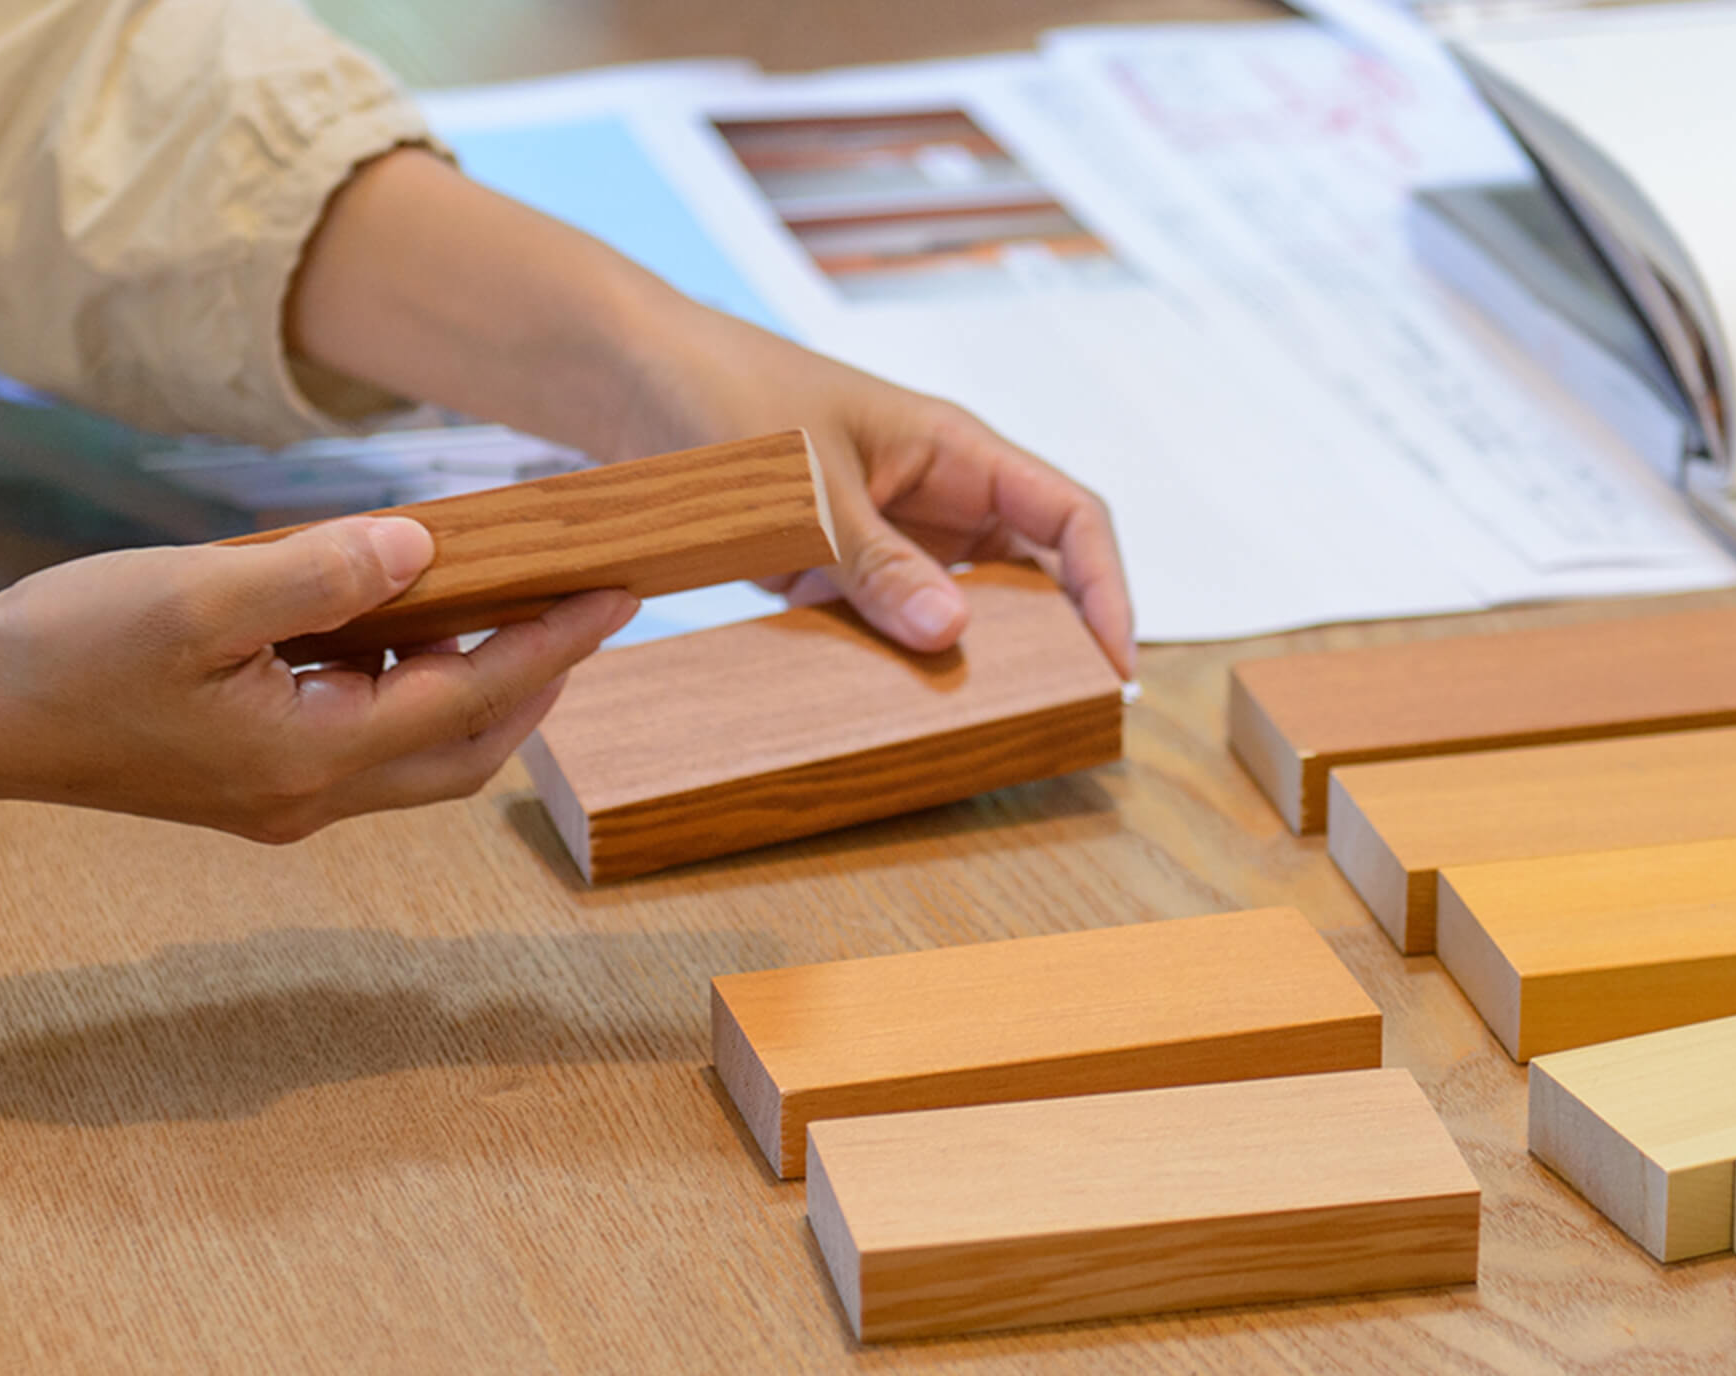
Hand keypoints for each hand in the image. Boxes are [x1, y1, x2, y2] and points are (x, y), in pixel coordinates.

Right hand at [0, 516, 633, 839]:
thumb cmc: (66, 654)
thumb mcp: (199, 595)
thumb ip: (322, 573)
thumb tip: (425, 548)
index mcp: (314, 758)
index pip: (474, 698)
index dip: (555, 646)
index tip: (620, 597)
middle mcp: (311, 796)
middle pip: (468, 747)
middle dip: (538, 681)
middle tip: (588, 607)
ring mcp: (280, 796)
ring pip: (420, 752)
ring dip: (476, 687)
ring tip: (514, 606)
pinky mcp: (250, 778)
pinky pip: (364, 739)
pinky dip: (408, 687)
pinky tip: (408, 625)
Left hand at [287, 150, 1133, 671]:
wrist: (622, 376)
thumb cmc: (721, 393)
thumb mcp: (805, 482)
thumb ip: (876, 560)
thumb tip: (954, 633)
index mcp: (955, 448)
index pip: (1071, 518)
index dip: (1106, 590)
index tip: (1113, 665)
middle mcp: (936, 491)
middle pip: (1033, 570)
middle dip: (1055, 638)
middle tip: (1061, 713)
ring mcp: (886, 531)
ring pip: (963, 603)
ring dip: (976, 659)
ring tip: (985, 724)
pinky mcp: (833, 564)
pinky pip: (889, 620)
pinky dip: (899, 664)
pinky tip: (892, 710)